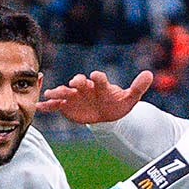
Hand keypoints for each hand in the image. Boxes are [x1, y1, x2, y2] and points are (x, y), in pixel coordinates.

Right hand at [36, 70, 153, 123]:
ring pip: (64, 93)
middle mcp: (85, 88)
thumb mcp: (130, 97)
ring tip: (49, 94)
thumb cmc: (117, 103)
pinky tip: (38, 107)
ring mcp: (75, 97)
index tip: (96, 76)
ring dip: (57, 92)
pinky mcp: (67, 106)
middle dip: (76, 82)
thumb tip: (150, 74)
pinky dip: (46, 106)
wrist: (107, 113)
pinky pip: (55, 105)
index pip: (99, 79)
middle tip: (74, 83)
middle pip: (80, 83)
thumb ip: (138, 87)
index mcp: (100, 85)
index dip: (98, 77)